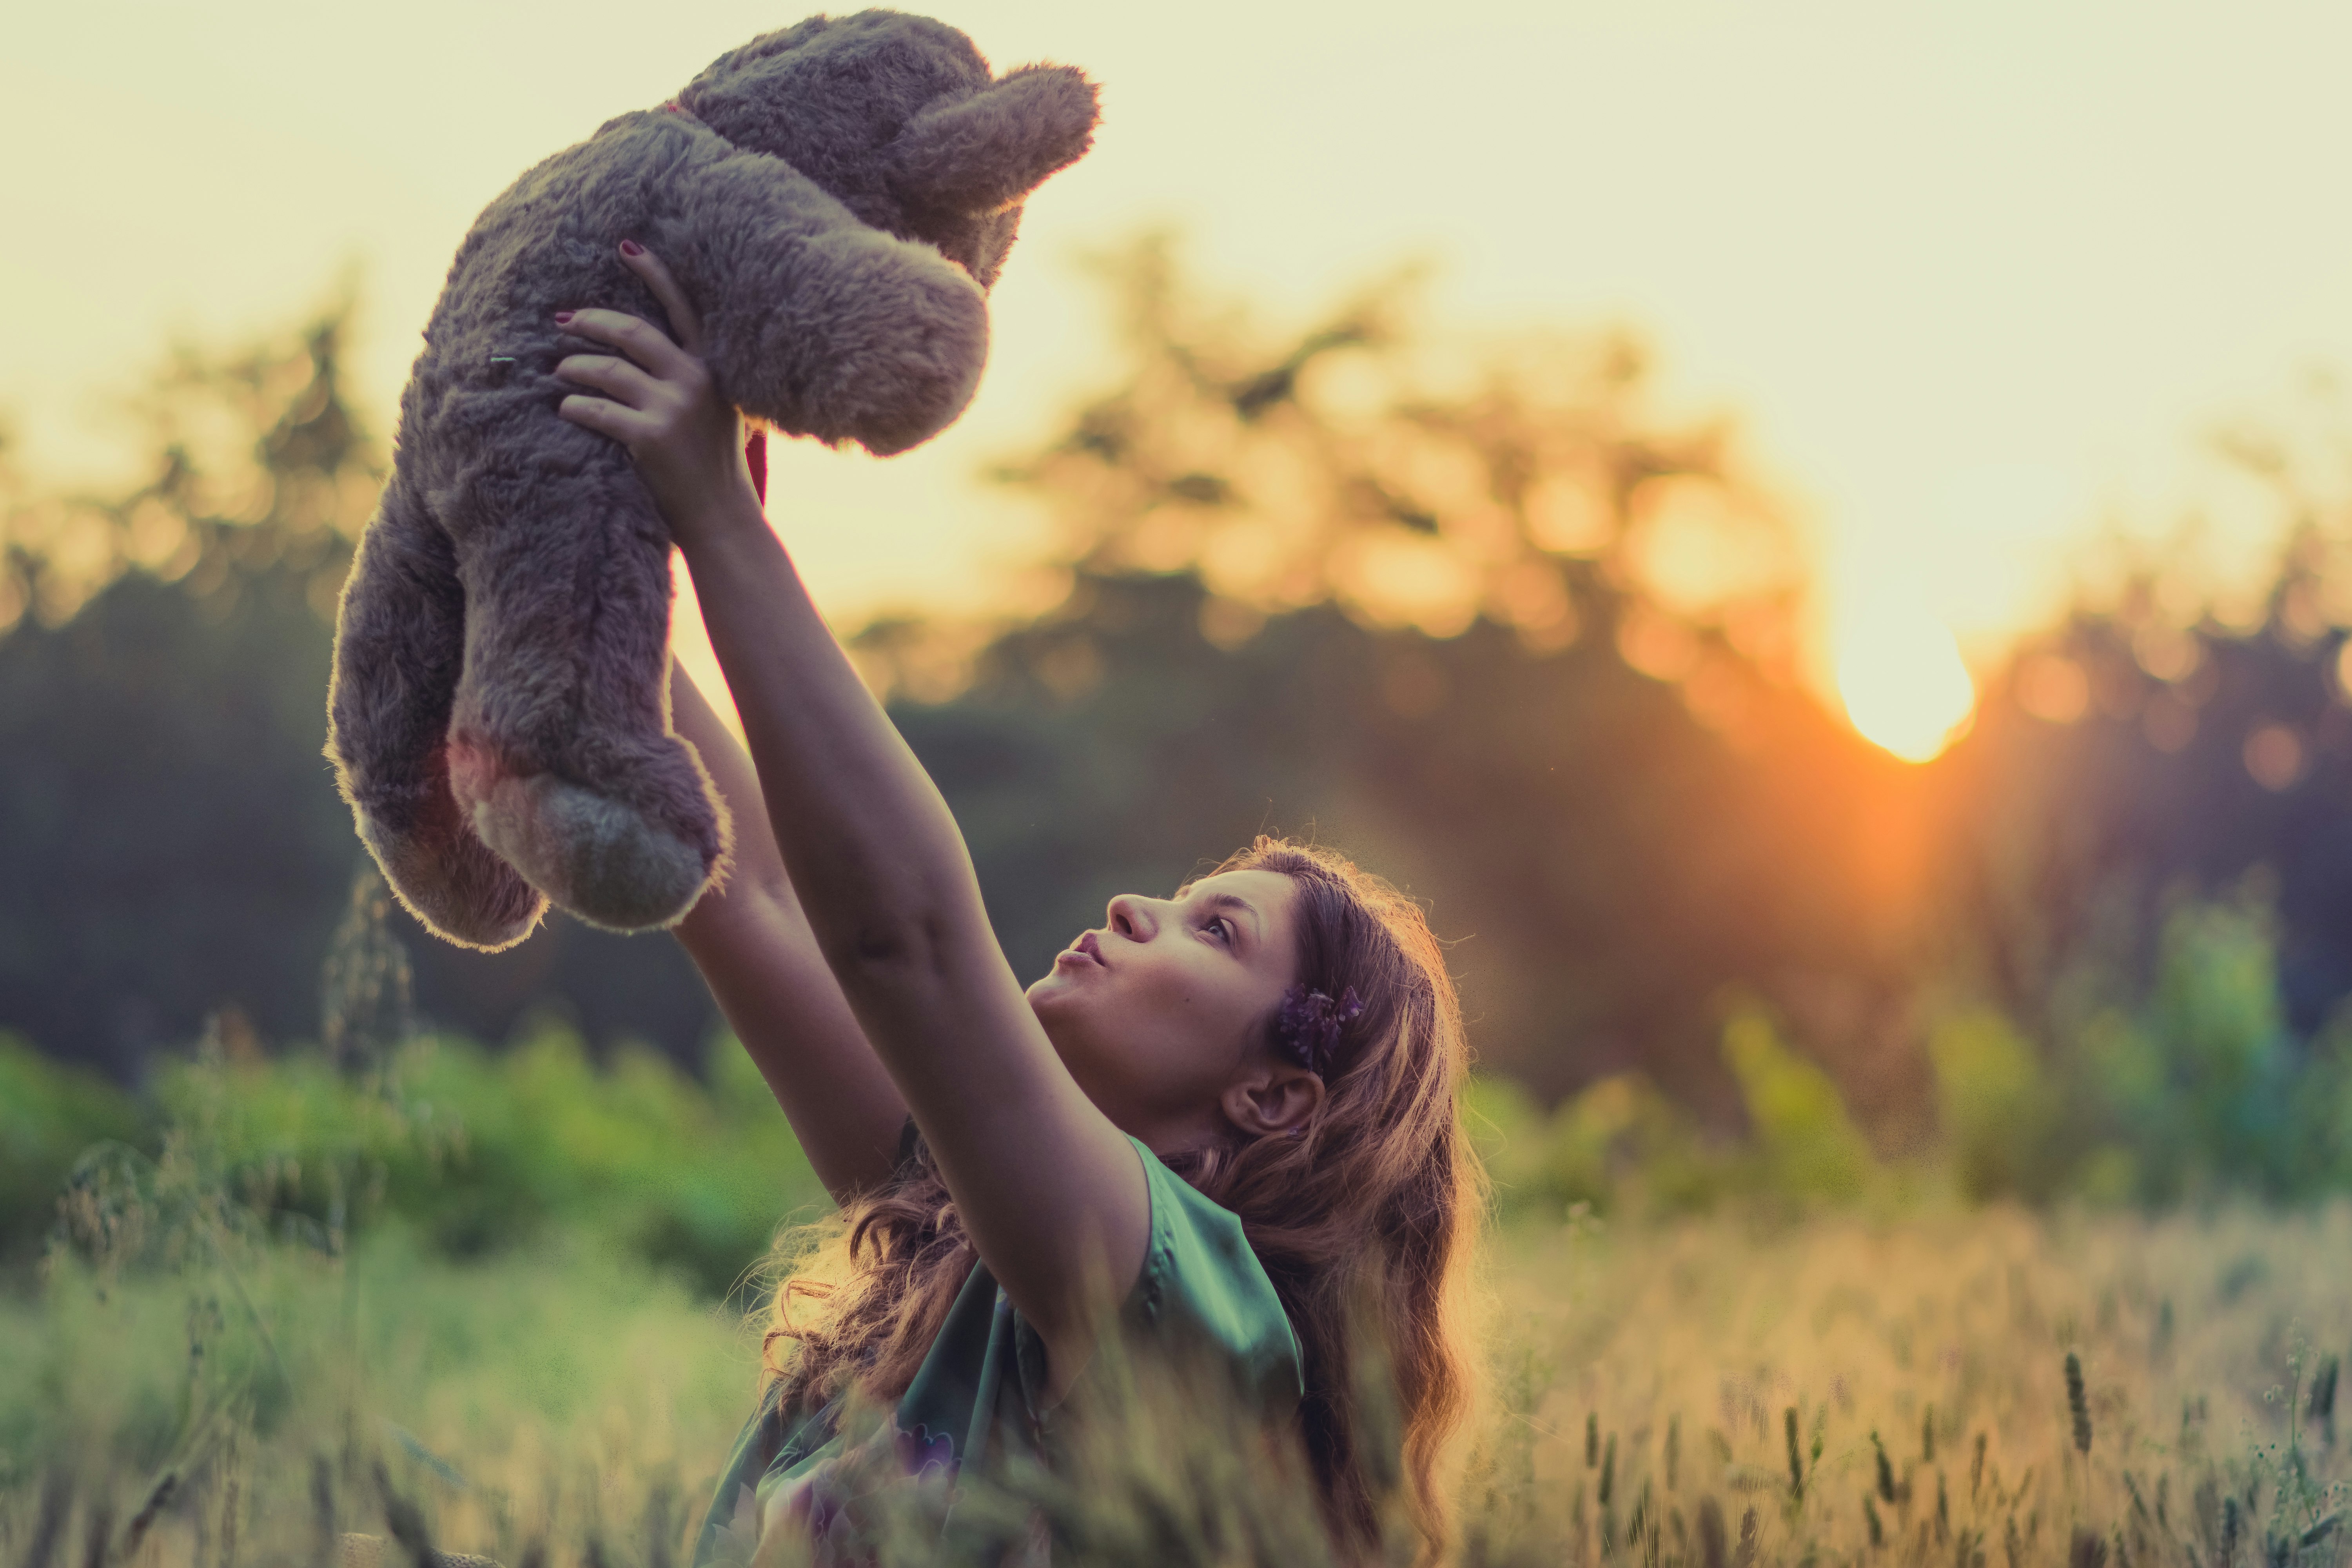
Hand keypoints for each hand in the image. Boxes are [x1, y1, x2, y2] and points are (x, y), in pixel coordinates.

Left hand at [554, 241, 763, 552]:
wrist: (723, 517)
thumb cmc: (713, 465)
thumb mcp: (715, 409)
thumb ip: (690, 376)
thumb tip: (638, 349)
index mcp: (712, 368)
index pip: (682, 307)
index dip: (653, 273)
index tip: (625, 246)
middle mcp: (695, 379)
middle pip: (631, 331)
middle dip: (590, 321)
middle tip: (563, 321)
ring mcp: (673, 407)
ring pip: (606, 369)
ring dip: (573, 367)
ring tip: (559, 372)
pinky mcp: (650, 437)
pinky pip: (596, 409)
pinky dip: (574, 406)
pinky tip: (566, 409)